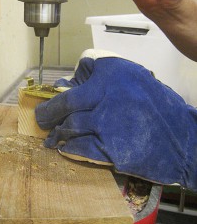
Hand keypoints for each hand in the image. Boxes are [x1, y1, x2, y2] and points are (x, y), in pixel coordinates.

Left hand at [35, 56, 196, 190]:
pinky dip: (70, 148)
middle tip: (40, 118)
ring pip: (71, 126)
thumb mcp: (134, 78)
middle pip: (67, 103)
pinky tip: (65, 148)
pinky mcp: (111, 149)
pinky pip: (81, 147)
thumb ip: (103, 74)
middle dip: (48, 112)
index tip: (50, 97)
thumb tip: (74, 77)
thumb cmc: (157, 107)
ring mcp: (107, 124)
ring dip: (58, 132)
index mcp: (113, 76)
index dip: (59, 90)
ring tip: (51, 137)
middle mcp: (107, 96)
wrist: (182, 138)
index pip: (79, 77)